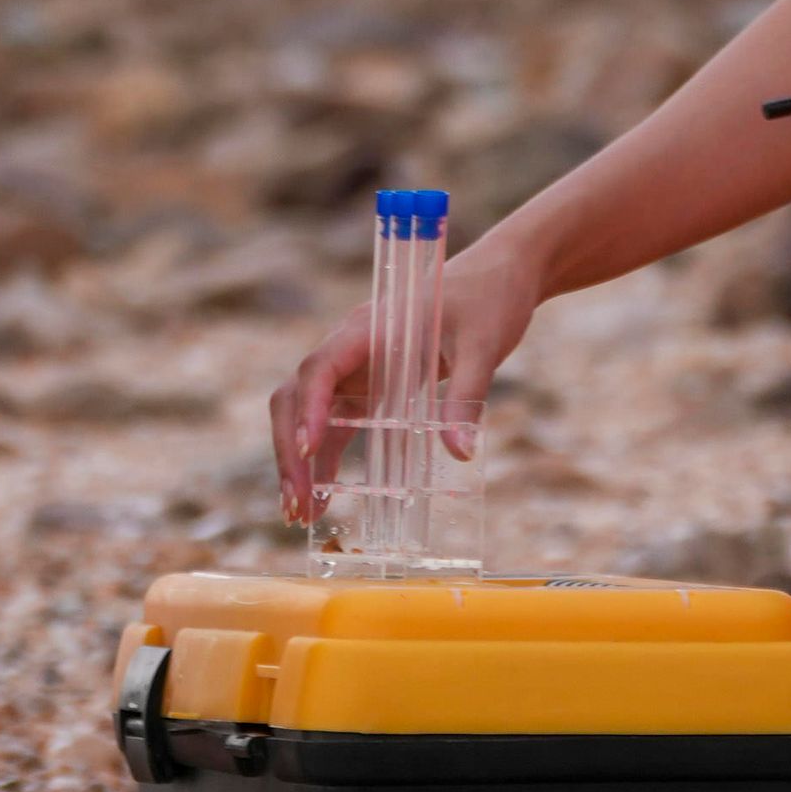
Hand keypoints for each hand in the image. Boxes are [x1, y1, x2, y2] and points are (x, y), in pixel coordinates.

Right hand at [269, 231, 551, 515]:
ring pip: (306, 414)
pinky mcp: (368, 386)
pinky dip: (325, 459)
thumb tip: (460, 453)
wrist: (500, 277)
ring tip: (300, 515)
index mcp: (367, 327)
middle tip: (297, 505)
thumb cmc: (489, 300)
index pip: (319, 367)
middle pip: (296, 397)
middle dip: (290, 451)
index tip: (309, 450)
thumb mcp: (483, 346)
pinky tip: (324, 497)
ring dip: (299, 462)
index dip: (308, 409)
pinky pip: (335, 424)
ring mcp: (354, 368)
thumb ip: (466, 397)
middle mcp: (349, 348)